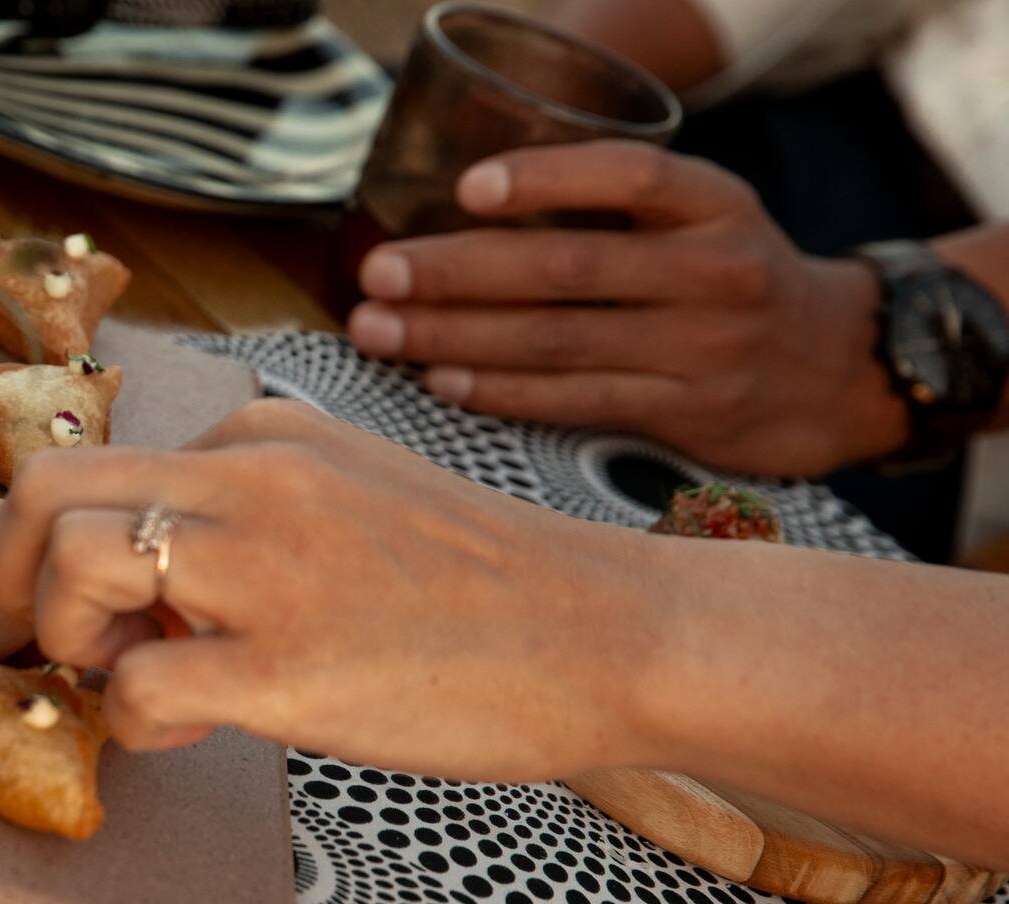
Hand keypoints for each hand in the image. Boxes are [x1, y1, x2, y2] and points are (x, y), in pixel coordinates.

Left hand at [0, 399, 662, 782]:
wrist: (609, 631)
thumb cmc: (483, 587)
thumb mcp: (352, 498)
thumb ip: (246, 517)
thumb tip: (142, 590)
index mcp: (264, 437)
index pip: (101, 465)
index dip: (54, 544)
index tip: (59, 609)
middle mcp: (252, 480)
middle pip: (45, 489)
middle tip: (8, 642)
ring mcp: (270, 568)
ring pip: (72, 565)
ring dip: (63, 637)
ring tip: (130, 676)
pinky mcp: (291, 665)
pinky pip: (137, 686)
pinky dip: (133, 721)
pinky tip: (192, 726)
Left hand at [347, 140, 905, 476]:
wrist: (839, 368)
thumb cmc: (731, 278)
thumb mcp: (703, 219)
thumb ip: (615, 210)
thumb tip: (465, 210)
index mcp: (715, 204)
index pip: (630, 176)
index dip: (547, 178)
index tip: (468, 189)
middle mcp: (716, 271)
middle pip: (568, 269)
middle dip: (457, 271)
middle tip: (379, 272)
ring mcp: (705, 348)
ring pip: (558, 341)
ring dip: (455, 336)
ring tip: (382, 330)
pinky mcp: (688, 413)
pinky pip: (574, 400)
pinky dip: (500, 389)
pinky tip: (442, 378)